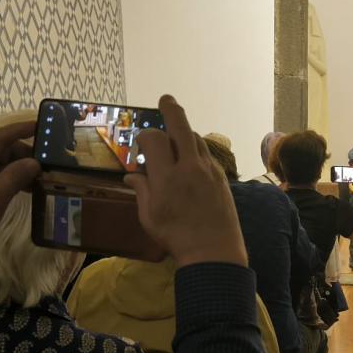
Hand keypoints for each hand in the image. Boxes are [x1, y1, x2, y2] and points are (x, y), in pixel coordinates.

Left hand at [0, 117, 40, 257]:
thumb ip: (16, 176)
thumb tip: (35, 163)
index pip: (1, 136)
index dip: (21, 129)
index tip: (42, 125)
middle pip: (5, 149)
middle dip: (27, 154)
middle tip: (50, 163)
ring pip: (5, 162)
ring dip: (23, 169)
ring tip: (45, 177)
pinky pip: (2, 175)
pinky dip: (16, 179)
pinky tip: (32, 188)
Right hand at [124, 96, 246, 268]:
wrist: (213, 252)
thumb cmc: (175, 237)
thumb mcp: (149, 216)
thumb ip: (141, 191)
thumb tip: (130, 176)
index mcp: (167, 176)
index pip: (154, 138)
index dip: (144, 136)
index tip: (141, 147)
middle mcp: (189, 167)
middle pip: (181, 126)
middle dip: (171, 109)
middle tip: (165, 99)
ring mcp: (209, 170)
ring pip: (196, 139)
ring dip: (184, 133)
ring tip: (175, 135)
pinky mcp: (221, 177)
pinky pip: (206, 154)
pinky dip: (195, 149)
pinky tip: (190, 158)